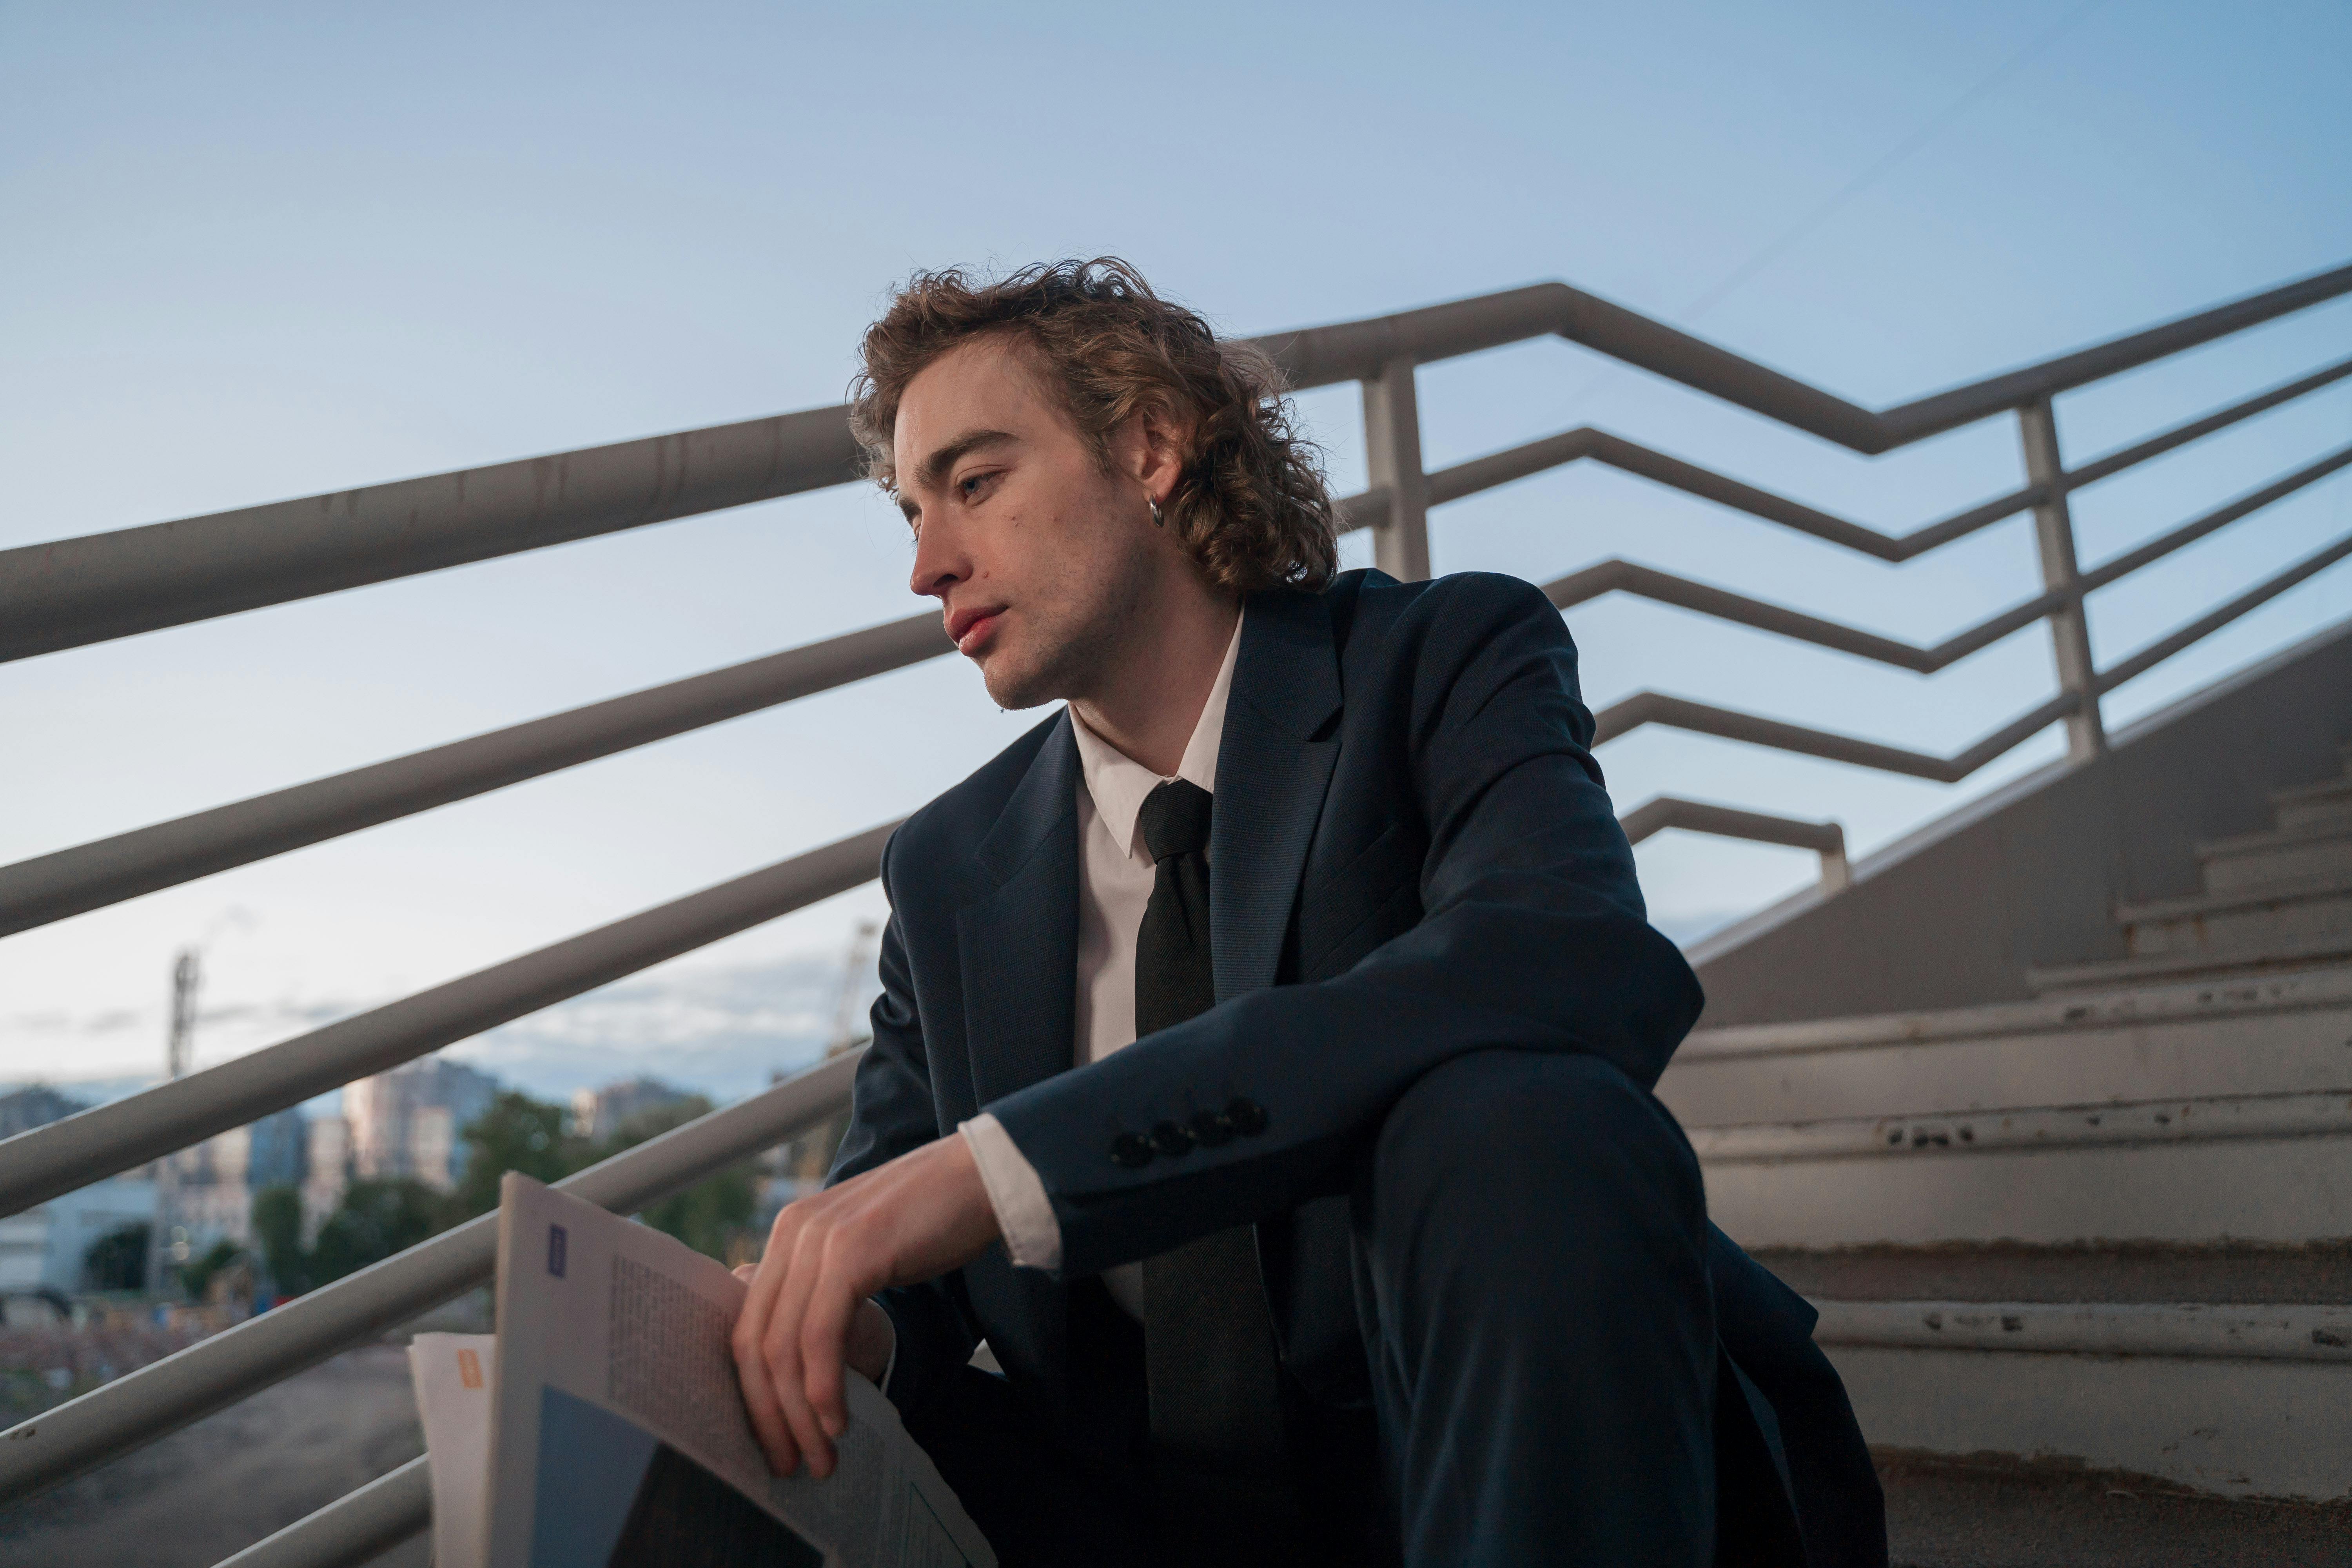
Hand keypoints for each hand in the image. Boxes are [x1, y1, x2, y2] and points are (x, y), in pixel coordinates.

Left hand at [730, 1134, 999, 1477]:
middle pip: (754, 1344)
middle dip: (769, 1416)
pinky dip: (824, 1387)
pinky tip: (838, 1421)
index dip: (756, 1394)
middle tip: (789, 1465)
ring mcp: (818, 1239)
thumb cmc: (936, 1219)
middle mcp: (792, 1233)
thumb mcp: (865, 1252)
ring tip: (821, 1457)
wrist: (986, 1176)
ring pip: (783, 1347)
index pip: (749, 1327)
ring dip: (799, 1415)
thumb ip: (828, 1288)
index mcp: (790, 1233)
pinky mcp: (851, 1251)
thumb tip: (807, 1360)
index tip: (775, 1441)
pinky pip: (819, 1336)